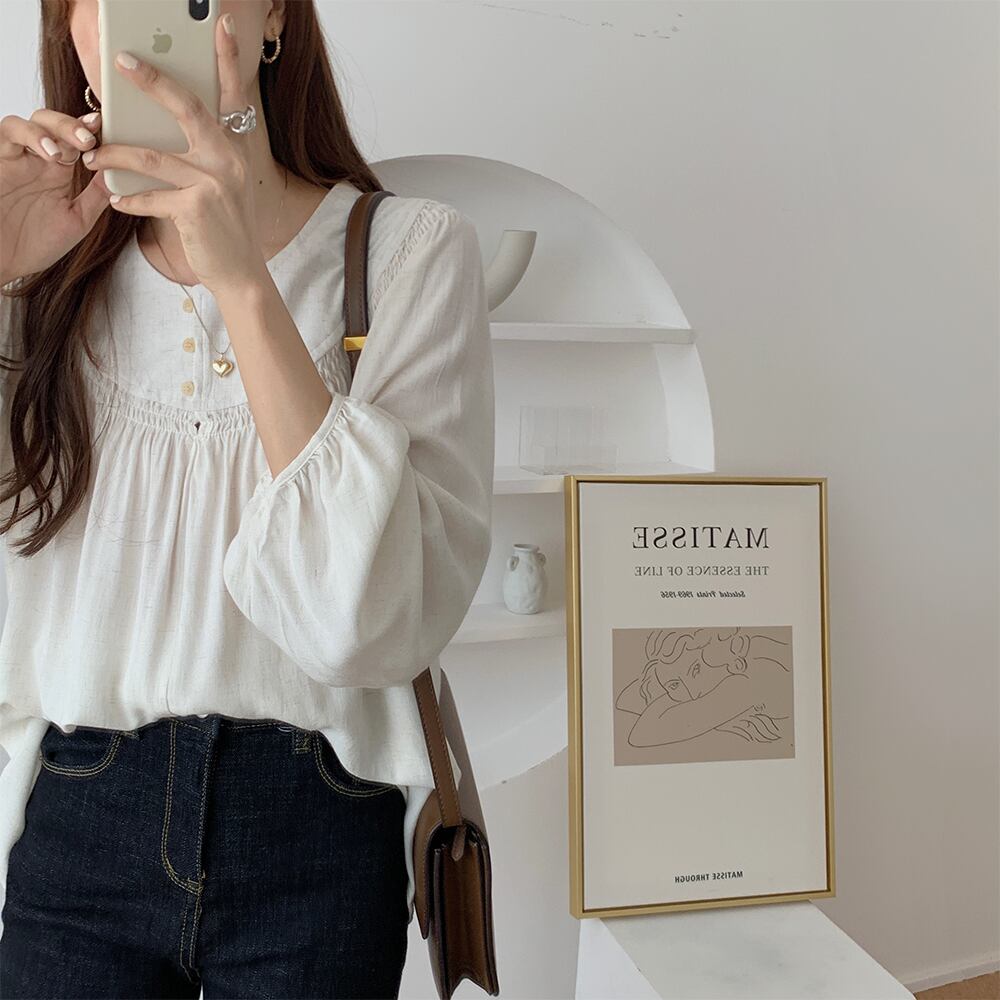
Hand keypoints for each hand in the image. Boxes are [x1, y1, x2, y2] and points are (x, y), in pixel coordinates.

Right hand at [0, 108, 108, 285]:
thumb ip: (97, 196)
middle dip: (74, 125)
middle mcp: (35, 160)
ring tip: (75, 146)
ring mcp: (15, 158)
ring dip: (54, 127)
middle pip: (53, 123)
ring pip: (30, 122)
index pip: (75, 141)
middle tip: (92, 138)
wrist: (2, 261)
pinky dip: (30, 135)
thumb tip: (122, 173)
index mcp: (57, 172)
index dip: (92, 132)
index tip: (112, 131)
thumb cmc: (34, 244)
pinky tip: (49, 153)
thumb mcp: (77, 220)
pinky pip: (7, 134)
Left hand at [80, 13, 267, 296]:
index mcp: (235, 149)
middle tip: (121, 62)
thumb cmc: (224, 226)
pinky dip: (128, 199)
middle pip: (187, 108)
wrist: (240, 273)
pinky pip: (149, 196)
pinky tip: (117, 200)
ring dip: (114, 155)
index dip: (227, 59)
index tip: (221, 25)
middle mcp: (229, 160)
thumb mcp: (220, 183)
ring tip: (92, 155)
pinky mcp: (196, 209)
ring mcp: (214, 183)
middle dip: (152, 82)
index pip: (232, 96)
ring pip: (151, 156)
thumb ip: (198, 153)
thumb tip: (152, 128)